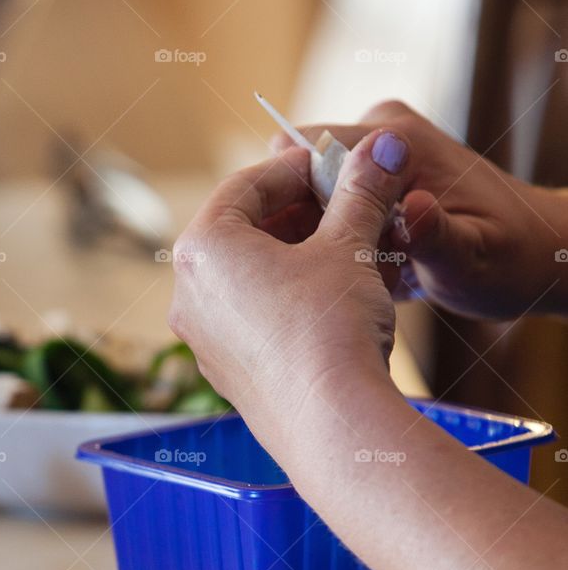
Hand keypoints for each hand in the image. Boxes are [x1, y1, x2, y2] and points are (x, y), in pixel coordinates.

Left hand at [168, 128, 410, 456]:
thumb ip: (362, 191)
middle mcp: (188, 291)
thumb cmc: (331, 327)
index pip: (247, 185)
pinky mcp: (227, 374)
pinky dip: (290, 297)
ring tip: (351, 251)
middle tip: (348, 206)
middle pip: (245, 231)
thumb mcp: (350, 246)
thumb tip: (382, 145)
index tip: (335, 165)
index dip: (297, 168)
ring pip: (250, 277)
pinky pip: (254, 317)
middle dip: (301, 214)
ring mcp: (203, 338)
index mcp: (203, 247)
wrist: (332, 424)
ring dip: (299, 256)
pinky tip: (337, 299)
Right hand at [274, 100, 561, 318]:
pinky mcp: (374, 175)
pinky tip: (367, 273)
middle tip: (339, 278)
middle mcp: (380, 132)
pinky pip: (330, 208)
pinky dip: (340, 242)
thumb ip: (439, 237)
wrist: (536, 254)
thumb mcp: (473, 260)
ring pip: (310, 198)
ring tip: (359, 278)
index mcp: (399, 139)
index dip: (286, 203)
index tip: (304, 254)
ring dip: (322, 241)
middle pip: (299, 177)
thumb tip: (414, 208)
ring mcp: (375, 152)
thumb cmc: (510, 260)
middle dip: (306, 229)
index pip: (304, 151)